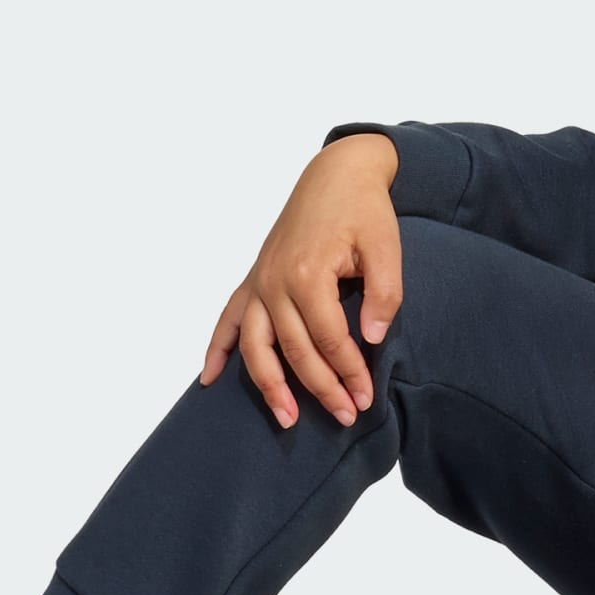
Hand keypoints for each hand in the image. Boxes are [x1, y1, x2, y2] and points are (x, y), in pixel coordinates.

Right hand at [199, 134, 401, 429]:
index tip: (366, 397)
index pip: (329, 339)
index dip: (349, 372)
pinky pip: (228, 320)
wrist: (335, 175)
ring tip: (286, 419)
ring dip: (268, 386)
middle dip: (321, 388)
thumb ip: (385, 293)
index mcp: (308, 273)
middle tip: (346, 416)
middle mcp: (275, 281)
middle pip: (294, 350)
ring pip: (256, 346)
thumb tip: (373, 338)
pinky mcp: (253, 280)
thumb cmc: (363, 210)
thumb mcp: (387, 246)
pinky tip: (208, 379)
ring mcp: (260, 282)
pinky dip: (215, 350)